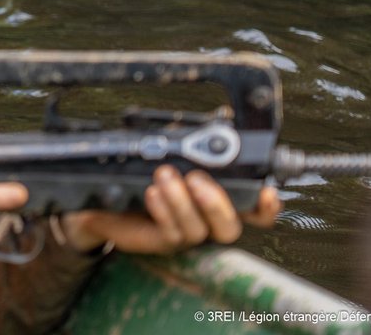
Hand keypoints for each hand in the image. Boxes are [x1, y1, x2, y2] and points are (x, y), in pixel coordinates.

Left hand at [60, 165, 281, 253]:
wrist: (105, 197)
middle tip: (196, 179)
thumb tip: (209, 127)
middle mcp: (206, 221)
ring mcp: (185, 234)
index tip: (265, 191)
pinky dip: (164, 211)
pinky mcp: (162, 242)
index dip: (265, 206)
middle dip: (216, 203)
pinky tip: (152, 194)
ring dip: (181, 201)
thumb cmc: (141, 173)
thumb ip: (190, 146)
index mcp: (216, 199)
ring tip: (164, 175)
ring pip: (199, 230)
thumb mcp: (168, 154)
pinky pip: (171, 233)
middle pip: (231, 227)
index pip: (254, 210)